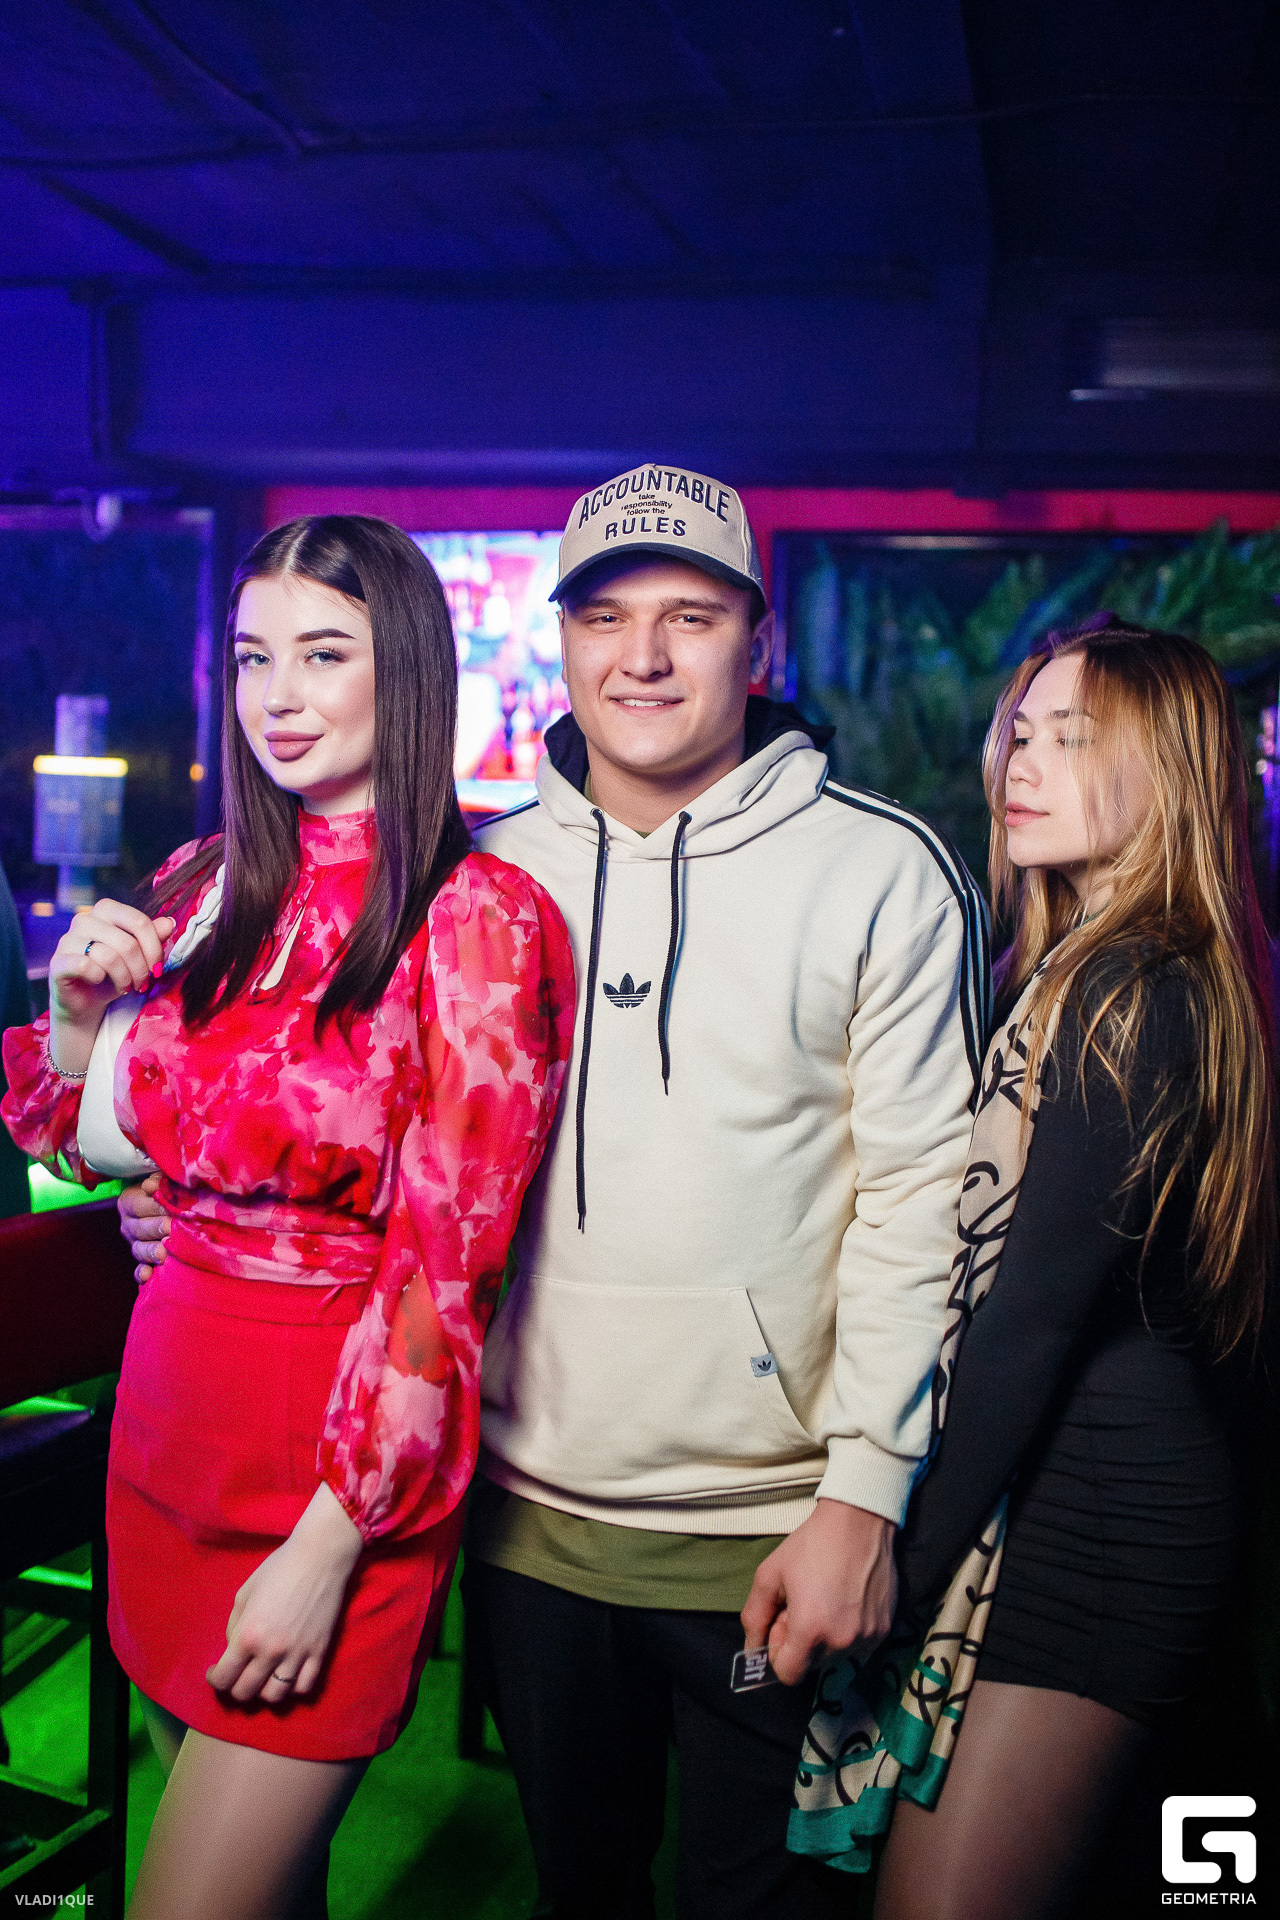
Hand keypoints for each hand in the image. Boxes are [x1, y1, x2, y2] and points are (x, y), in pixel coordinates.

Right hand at [48, 899, 174, 1075]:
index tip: (157, 969)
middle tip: (142, 984)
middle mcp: (85, 919)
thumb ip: (153, 937)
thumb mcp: (139, 956)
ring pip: (109, 956)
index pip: (139, 921)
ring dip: (124, 977)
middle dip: (141, 968)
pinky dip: (99, 978)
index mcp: (106, 910)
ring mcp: (68, 939)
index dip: (154, 948)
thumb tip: (170, 923)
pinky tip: (99, 981)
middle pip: (127, 942)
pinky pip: (85, 966)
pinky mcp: (58, 961)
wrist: (86, 1001)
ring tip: (126, 987)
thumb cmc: (114, 973)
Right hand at [118, 1174, 170, 1283]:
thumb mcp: (161, 1178)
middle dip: (156, 1228)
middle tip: (171, 1228)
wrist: (162, 1201)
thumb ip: (158, 1180)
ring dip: (151, 1251)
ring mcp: (134, 1243)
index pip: (140, 1204)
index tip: (172, 1208)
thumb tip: (151, 1185)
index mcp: (129, 1201)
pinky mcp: (142, 1259)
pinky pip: (139, 1268)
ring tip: (164, 1253)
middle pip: (140, 1228)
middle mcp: (128, 1224)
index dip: (156, 1206)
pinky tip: (148, 1276)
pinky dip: (142, 1273)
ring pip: (139, 1249)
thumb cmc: (166, 1186)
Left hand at [206, 1483, 363, 1704]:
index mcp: (248, 1635)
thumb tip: (234, 1649)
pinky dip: (292, 1687)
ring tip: (262, 1677)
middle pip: (245, 1692)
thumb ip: (234, 1626)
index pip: (224, 1677)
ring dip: (263, 1691)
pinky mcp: (319, 1652)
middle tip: (237, 1675)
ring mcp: (298, 1654)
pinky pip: (303, 1687)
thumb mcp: (244, 1593)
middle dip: (235, 1688)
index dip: (214, 1679)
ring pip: (274, 1696)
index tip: (215, 1672)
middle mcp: (271, 1651)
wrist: (320, 1557)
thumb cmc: (279, 1569)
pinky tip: (287, 1673)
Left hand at [740, 1499, 897, 1686]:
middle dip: (801, 1642)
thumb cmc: (810, 1544)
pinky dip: (848, 1630)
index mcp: (810, 1630)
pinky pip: (858, 1644)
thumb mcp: (770, 1575)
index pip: (788, 1674)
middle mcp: (842, 1642)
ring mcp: (867, 1637)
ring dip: (826, 1637)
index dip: (778, 1652)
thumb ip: (754, 1617)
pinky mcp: (885, 1629)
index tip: (782, 1622)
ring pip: (835, 1655)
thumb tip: (752, 1651)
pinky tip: (847, 1599)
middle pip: (811, 1664)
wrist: (859, 1520)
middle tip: (804, 1603)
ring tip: (826, 1598)